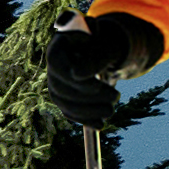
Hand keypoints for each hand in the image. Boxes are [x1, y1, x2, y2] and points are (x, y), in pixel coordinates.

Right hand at [39, 12, 159, 134]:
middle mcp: (53, 68)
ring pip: (65, 103)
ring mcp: (56, 85)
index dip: (74, 78)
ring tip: (111, 110)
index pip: (57, 65)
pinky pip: (69, 112)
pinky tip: (100, 125)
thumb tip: (77, 75)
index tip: (96, 86)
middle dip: (89, 97)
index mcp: (58, 48)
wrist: (102, 49)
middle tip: (116, 97)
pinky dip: (84, 120)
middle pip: (62, 88)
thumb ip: (94, 58)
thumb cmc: (104, 43)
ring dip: (89, 111)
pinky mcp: (63, 98)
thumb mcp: (105, 46)